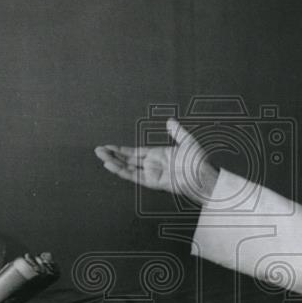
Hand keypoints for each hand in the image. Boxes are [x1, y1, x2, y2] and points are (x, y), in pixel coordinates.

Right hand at [95, 118, 218, 205]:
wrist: (204, 176)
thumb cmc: (198, 162)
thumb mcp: (187, 142)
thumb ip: (177, 132)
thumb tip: (170, 120)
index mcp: (158, 155)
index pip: (134, 152)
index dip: (121, 150)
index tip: (108, 147)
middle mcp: (152, 165)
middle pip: (127, 160)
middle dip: (112, 155)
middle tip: (97, 151)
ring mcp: (151, 173)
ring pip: (127, 168)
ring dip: (113, 162)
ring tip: (100, 156)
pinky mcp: (153, 181)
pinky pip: (134, 176)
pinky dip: (122, 171)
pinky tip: (111, 165)